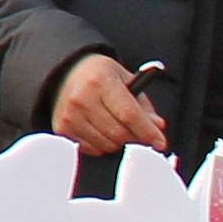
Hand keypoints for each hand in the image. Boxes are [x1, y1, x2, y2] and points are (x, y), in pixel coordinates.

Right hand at [48, 55, 169, 156]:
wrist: (67, 72)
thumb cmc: (100, 76)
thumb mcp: (125, 80)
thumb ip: (143, 105)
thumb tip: (157, 127)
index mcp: (101, 80)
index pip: (129, 114)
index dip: (147, 131)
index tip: (160, 142)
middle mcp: (82, 97)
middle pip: (119, 133)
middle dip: (135, 138)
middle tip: (140, 135)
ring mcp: (70, 114)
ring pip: (106, 144)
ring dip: (118, 142)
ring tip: (117, 127)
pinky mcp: (62, 127)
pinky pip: (92, 149)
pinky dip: (102, 145)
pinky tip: (101, 130)